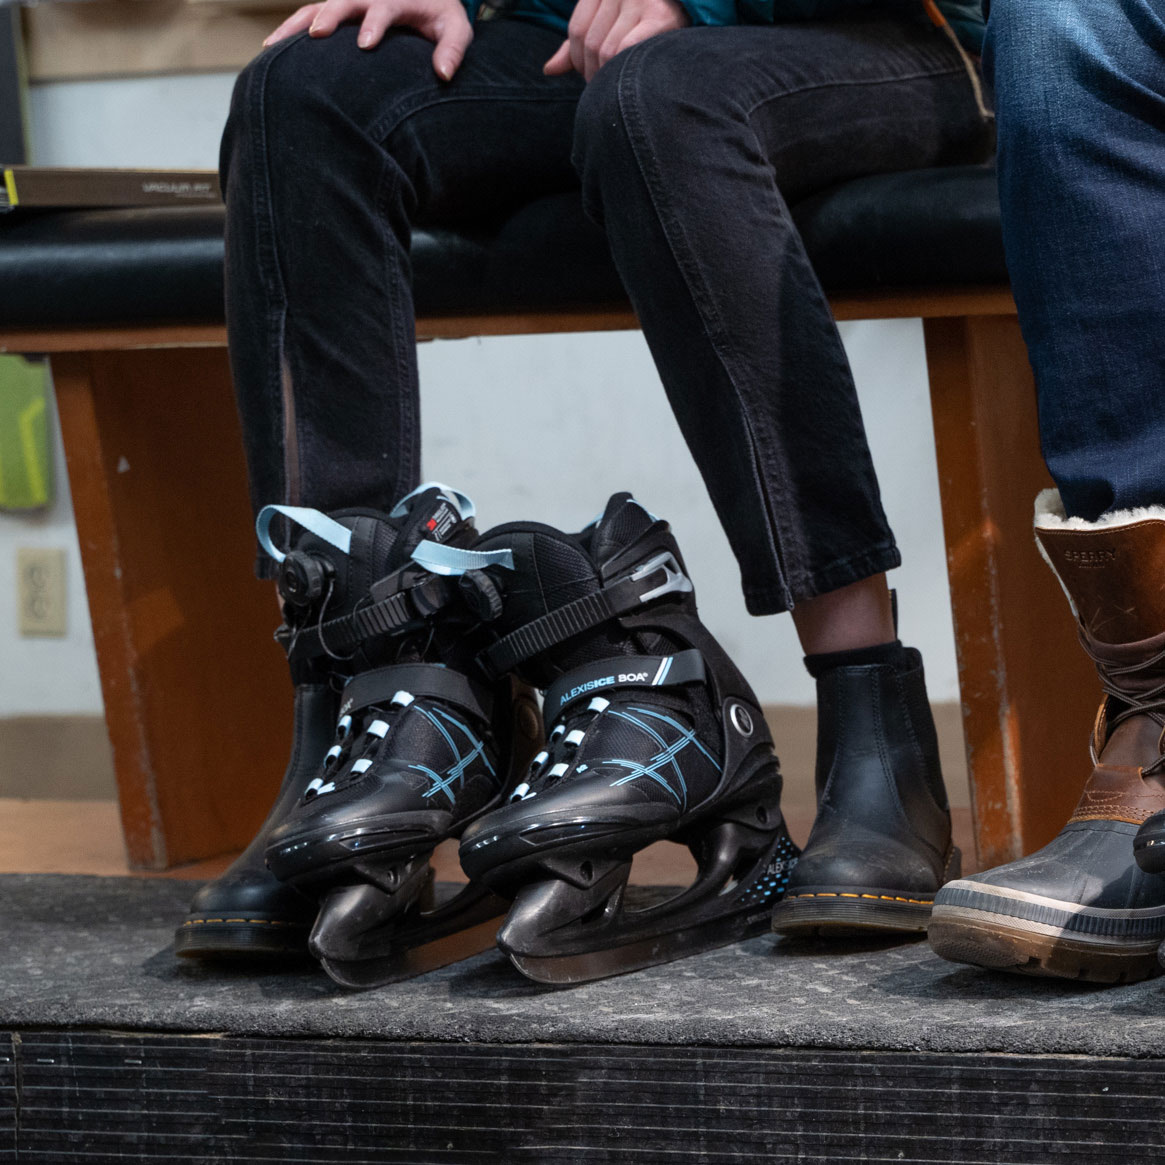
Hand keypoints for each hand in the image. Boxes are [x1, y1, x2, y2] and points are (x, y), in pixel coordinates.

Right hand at [264, 0, 473, 81]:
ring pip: (318, 8)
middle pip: (345, 2)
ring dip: (298, 26)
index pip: (384, 8)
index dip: (374, 24)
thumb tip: (443, 73)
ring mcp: (350, 4)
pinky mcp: (338, 14)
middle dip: (330, 16)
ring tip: (275, 46)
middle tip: (317, 35)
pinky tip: (273, 50)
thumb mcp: (456, 30)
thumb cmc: (442, 18)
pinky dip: (292, 32)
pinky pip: (310, 18)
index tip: (365, 44)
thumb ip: (453, 49)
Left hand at [544, 0, 688, 81]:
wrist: (693, 8)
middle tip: (606, 88)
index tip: (591, 76)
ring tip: (619, 87)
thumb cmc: (646, 24)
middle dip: (593, 73)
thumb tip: (549, 70)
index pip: (577, 30)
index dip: (577, 60)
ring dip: (608, 77)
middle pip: (590, 43)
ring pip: (607, 51)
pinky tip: (633, 78)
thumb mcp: (607, 24)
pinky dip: (624, 68)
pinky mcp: (660, 16)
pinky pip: (626, 49)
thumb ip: (577, 45)